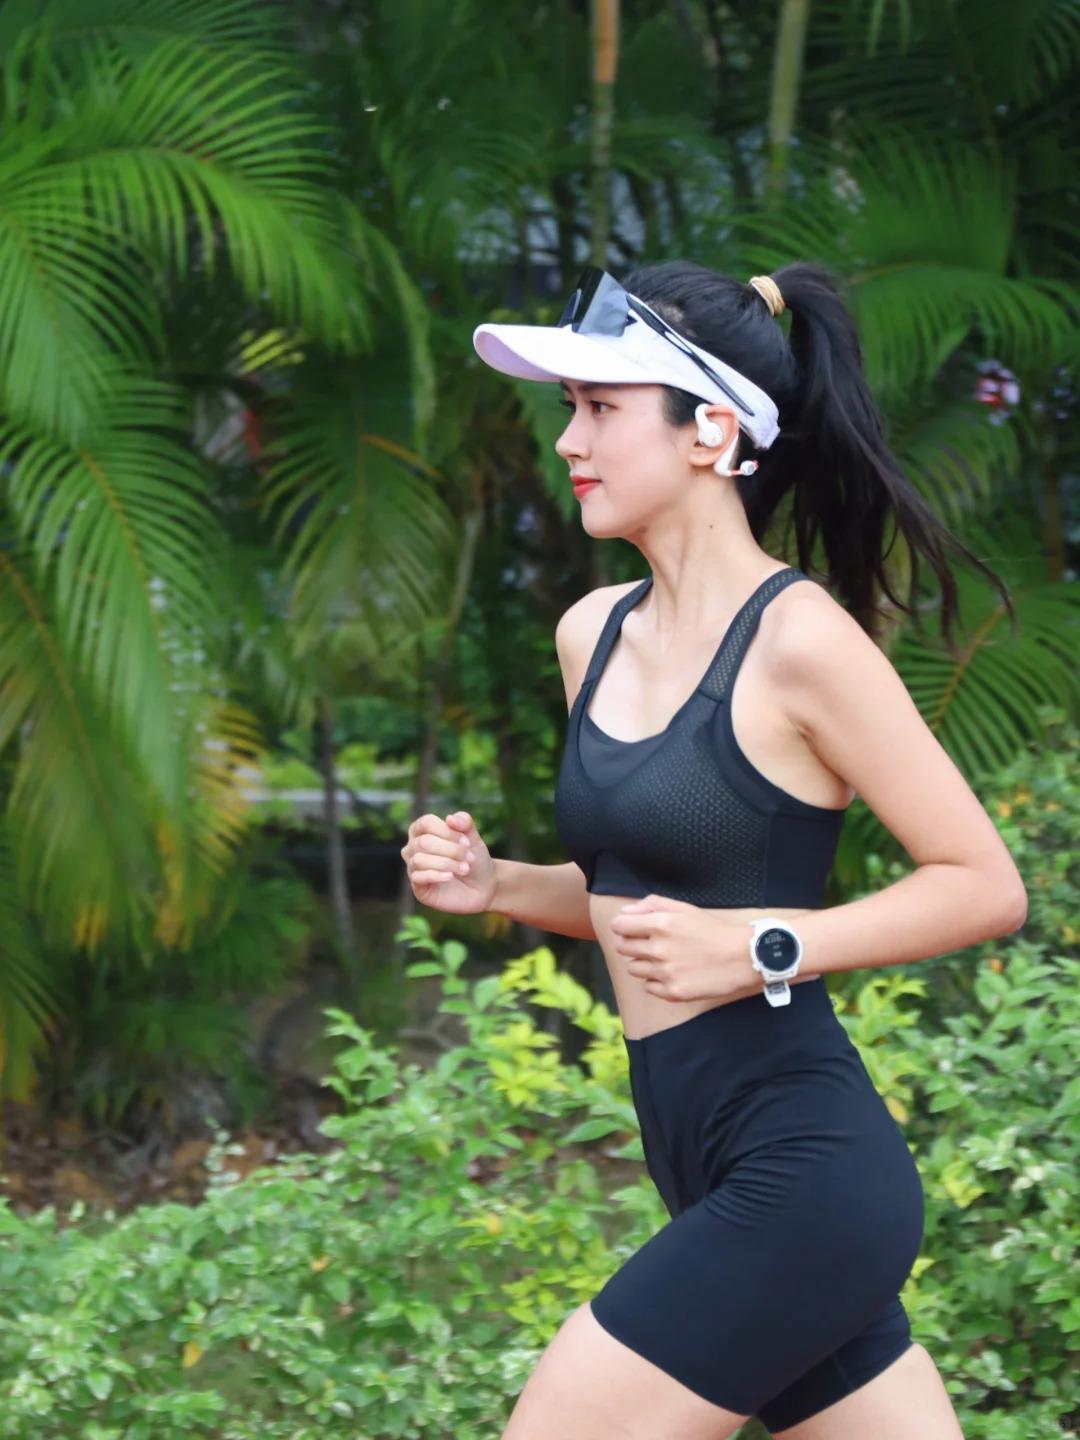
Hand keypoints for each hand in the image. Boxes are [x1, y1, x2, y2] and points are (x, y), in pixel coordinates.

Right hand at [401, 810, 496, 914]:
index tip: (467, 842)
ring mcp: (414, 868)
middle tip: (470, 858)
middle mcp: (413, 848)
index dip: (447, 831)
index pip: (425, 823)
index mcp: (422, 831)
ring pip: (420, 860)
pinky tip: (451, 877)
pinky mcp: (417, 887)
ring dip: (447, 863)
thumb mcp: (473, 837)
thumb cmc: (473, 858)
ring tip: (465, 869)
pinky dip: (437, 875)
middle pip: (424, 842)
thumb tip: (450, 818)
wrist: (482, 887)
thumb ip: (465, 822)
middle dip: (451, 850)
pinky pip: (418, 877)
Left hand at [609, 894, 753, 1002]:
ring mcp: (664, 973)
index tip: (632, 929)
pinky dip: (656, 981)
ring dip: (644, 963)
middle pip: (623, 947)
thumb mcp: (684, 908)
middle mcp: (658, 949)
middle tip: (652, 944)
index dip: (623, 926)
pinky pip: (648, 987)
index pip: (619, 925)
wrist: (742, 957)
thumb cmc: (713, 930)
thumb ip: (651, 905)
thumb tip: (625, 912)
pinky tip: (673, 973)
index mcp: (660, 924)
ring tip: (665, 959)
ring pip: (633, 969)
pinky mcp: (672, 992)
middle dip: (632, 944)